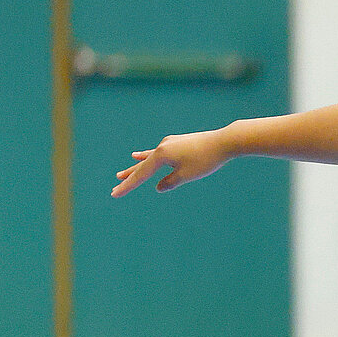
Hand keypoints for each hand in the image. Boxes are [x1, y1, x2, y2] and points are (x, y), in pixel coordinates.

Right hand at [113, 129, 233, 196]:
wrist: (223, 141)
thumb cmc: (206, 160)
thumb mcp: (187, 175)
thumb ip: (171, 182)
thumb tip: (158, 187)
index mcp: (161, 155)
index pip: (141, 175)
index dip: (128, 186)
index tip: (114, 194)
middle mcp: (162, 147)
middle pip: (142, 166)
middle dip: (129, 177)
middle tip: (115, 184)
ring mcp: (168, 143)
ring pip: (148, 159)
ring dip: (136, 167)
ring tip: (121, 174)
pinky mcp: (176, 142)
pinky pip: (158, 153)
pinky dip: (148, 157)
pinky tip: (138, 156)